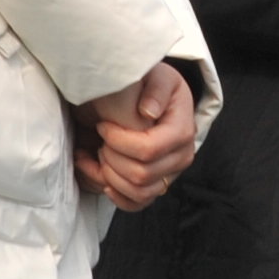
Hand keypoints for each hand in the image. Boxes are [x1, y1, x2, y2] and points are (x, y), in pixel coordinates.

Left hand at [72, 60, 198, 209]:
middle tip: (99, 138)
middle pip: (141, 174)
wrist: (146, 97)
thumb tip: (148, 112)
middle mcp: (181, 157)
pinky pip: (136, 204)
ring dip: (109, 176)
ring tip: (96, 153)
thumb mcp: (154, 75)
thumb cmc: (148, 84)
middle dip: (110, 158)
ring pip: (137, 192)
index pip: (148, 150)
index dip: (119, 142)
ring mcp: (170, 175)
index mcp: (182, 130)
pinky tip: (99, 174)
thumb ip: (154, 89)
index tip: (102, 125)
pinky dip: (114, 194)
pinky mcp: (156, 185)